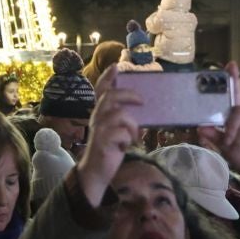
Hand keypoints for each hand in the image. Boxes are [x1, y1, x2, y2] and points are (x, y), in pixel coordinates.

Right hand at [75, 68, 143, 209]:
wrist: (96, 172)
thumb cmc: (109, 148)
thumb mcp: (115, 130)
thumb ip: (122, 117)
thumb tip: (138, 107)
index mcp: (100, 113)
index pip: (101, 90)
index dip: (107, 77)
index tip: (115, 66)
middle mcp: (97, 118)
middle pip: (111, 96)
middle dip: (129, 95)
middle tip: (142, 101)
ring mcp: (99, 129)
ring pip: (120, 114)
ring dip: (132, 125)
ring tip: (134, 136)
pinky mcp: (103, 142)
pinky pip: (122, 133)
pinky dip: (129, 139)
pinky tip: (126, 146)